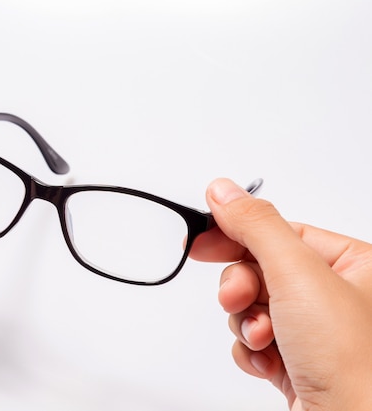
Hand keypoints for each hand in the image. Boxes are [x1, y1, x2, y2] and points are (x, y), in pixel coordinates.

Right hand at [189, 178, 371, 410]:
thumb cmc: (354, 363)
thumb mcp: (298, 274)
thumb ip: (257, 226)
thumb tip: (223, 191)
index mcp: (353, 263)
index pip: (278, 231)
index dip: (236, 234)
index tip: (200, 239)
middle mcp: (336, 295)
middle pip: (260, 268)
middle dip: (242, 287)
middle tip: (236, 297)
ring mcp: (315, 330)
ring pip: (252, 305)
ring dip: (247, 322)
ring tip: (264, 338)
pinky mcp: (297, 361)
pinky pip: (253, 339)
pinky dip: (252, 349)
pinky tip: (269, 361)